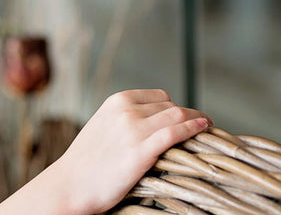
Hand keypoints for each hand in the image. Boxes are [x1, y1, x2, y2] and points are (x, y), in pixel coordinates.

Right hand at [47, 89, 210, 214]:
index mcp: (115, 101)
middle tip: (203, 126)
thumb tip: (150, 123)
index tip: (186, 118)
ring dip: (198, 121)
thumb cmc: (85, 162)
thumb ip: (123, 119)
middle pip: (171, 106)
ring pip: (178, 116)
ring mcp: (134, 129)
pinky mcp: (141, 151)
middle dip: (190, 115)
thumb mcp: (102, 126)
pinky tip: (204, 130)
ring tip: (209, 128)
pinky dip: (193, 129)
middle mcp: (126, 110)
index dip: (175, 108)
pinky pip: (175, 133)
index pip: (159, 96)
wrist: (70, 184)